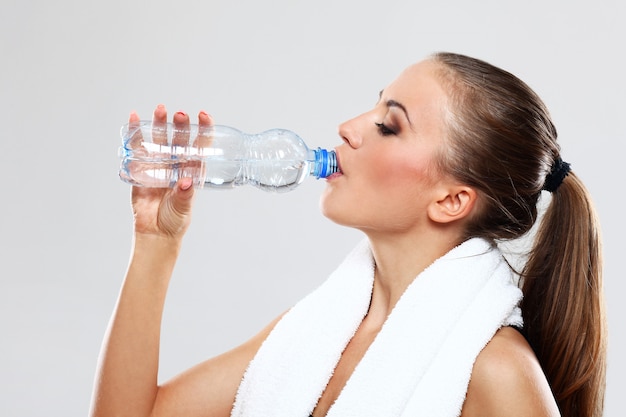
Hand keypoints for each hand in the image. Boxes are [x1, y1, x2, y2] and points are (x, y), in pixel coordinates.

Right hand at [129, 105, 212, 238]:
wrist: (155, 232)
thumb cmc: (175, 220)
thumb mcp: (183, 208)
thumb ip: (184, 195)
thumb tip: (185, 182)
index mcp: (191, 171)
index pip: (200, 147)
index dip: (203, 130)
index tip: (204, 116)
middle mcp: (176, 164)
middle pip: (179, 140)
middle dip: (180, 126)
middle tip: (179, 115)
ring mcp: (158, 165)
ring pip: (159, 140)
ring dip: (159, 124)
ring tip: (160, 109)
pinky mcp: (140, 169)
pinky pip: (137, 149)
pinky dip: (134, 134)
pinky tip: (133, 119)